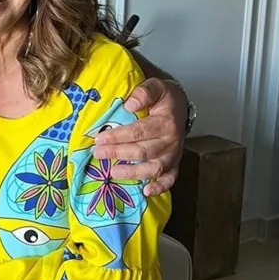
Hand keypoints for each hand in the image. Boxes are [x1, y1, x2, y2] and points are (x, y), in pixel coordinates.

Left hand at [92, 77, 186, 196]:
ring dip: (133, 172)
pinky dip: (160, 187)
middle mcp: (171, 141)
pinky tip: (146, 192)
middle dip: (118, 153)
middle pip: (143, 151)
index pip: (139, 132)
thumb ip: (144, 92)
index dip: (118, 136)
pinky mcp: (174, 164)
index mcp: (165, 122)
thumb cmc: (163, 98)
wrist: (180, 107)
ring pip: (154, 168)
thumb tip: (130, 104)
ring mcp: (173, 155)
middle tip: (98, 153)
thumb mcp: (156, 86)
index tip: (99, 138)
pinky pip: (170, 179)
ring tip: (113, 172)